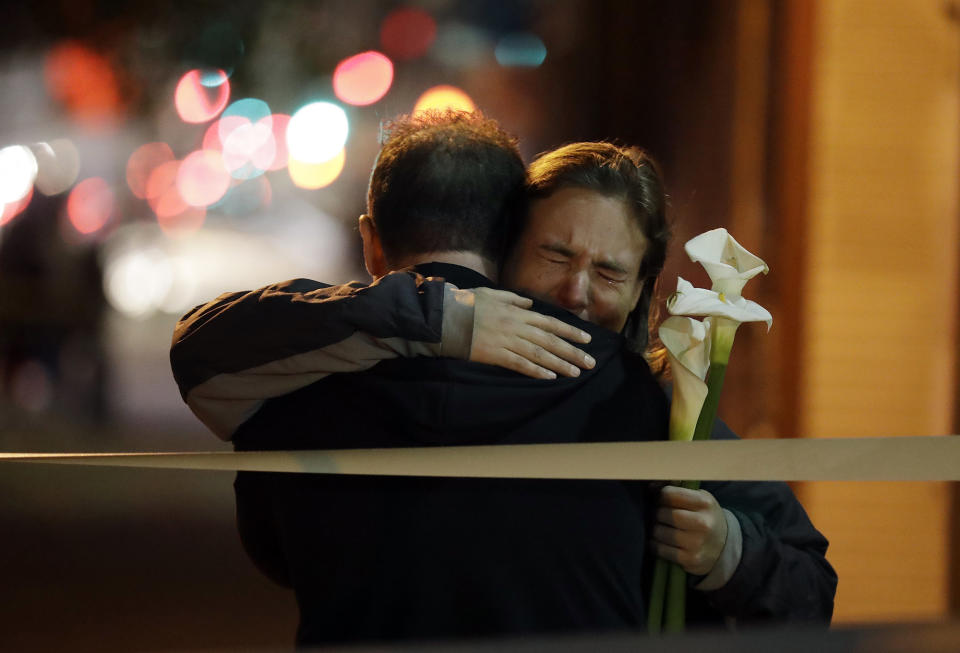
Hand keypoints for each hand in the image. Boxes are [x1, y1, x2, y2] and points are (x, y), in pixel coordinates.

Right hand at [466, 287, 594, 378]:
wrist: (445, 317)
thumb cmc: (467, 304)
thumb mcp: (492, 294)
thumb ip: (514, 299)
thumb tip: (530, 304)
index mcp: (518, 312)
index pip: (551, 323)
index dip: (570, 332)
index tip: (587, 339)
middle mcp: (517, 327)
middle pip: (550, 341)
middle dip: (572, 352)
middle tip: (590, 362)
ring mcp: (506, 341)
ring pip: (539, 354)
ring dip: (560, 364)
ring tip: (576, 372)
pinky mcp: (495, 355)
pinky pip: (519, 365)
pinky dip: (535, 371)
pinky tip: (550, 377)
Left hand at [651, 485, 727, 575]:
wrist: (724, 546)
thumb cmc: (705, 517)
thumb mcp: (700, 500)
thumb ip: (679, 492)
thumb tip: (650, 486)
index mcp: (704, 503)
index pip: (669, 494)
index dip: (660, 497)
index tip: (661, 501)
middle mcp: (703, 522)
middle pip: (662, 513)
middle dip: (657, 514)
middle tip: (659, 516)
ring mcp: (696, 542)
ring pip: (659, 531)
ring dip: (655, 530)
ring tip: (660, 528)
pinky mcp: (690, 559)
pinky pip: (661, 549)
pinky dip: (655, 545)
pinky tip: (659, 542)